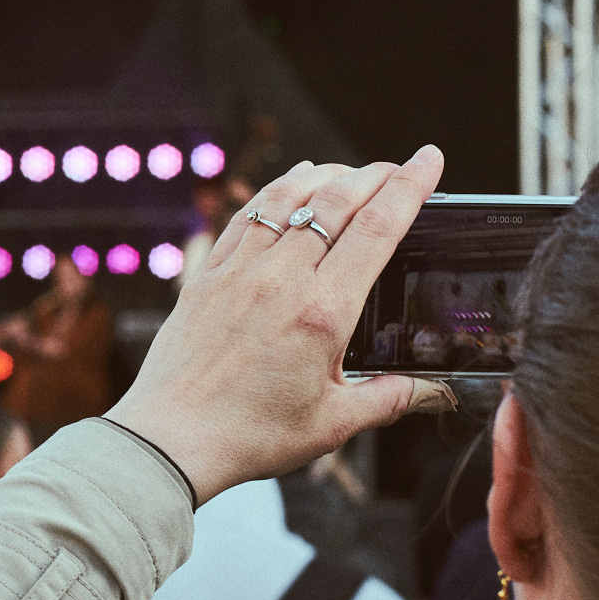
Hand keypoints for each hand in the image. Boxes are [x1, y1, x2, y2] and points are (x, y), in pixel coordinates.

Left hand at [106, 150, 447, 503]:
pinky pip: (247, 214)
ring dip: (327, 174)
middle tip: (400, 168)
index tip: (429, 160)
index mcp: (322, 313)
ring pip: (289, 196)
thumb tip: (429, 388)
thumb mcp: (333, 424)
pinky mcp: (207, 275)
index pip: (377, 229)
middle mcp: (280, 280)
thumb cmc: (250, 436)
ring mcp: (239, 271)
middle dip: (377, 174)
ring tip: (352, 172)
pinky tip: (294, 181)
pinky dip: (277, 189)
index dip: (410, 187)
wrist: (169, 439)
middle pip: (337, 200)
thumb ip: (388, 399)